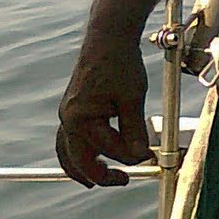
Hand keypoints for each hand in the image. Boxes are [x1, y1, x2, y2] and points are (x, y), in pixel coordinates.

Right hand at [56, 35, 151, 186]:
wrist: (109, 38)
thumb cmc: (120, 63)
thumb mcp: (133, 97)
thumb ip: (134, 130)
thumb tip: (139, 155)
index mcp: (80, 118)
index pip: (108, 149)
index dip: (131, 156)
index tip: (149, 156)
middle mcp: (69, 119)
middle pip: (79, 160)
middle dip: (100, 174)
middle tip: (123, 180)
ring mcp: (69, 114)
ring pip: (69, 152)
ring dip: (84, 168)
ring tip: (100, 179)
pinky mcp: (74, 109)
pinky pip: (70, 139)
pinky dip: (80, 152)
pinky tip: (93, 157)